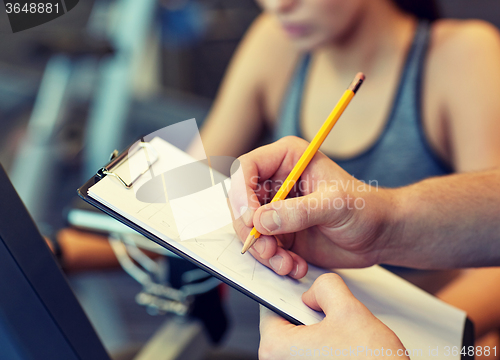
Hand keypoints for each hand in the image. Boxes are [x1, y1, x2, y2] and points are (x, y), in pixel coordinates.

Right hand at [230, 136, 397, 277]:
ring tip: (286, 263)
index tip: (251, 219)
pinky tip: (295, 265)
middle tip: (267, 249)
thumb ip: (298, 212)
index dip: (241, 194)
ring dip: (262, 251)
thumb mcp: (335, 204)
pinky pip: (262, 247)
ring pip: (248, 229)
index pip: (246, 169)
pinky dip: (273, 261)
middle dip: (250, 230)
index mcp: (287, 159)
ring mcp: (276, 209)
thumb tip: (262, 220)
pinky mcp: (280, 232)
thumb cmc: (366, 208)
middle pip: (240, 202)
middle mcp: (276, 182)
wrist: (379, 235)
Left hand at [259, 273, 408, 359]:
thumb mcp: (349, 310)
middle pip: (287, 321)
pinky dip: (326, 346)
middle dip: (310, 313)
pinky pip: (311, 353)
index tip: (302, 290)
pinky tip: (345, 348)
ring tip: (343, 336)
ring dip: (321, 330)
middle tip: (332, 317)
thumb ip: (326, 286)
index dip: (290, 292)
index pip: (270, 304)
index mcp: (276, 347)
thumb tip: (316, 288)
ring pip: (302, 337)